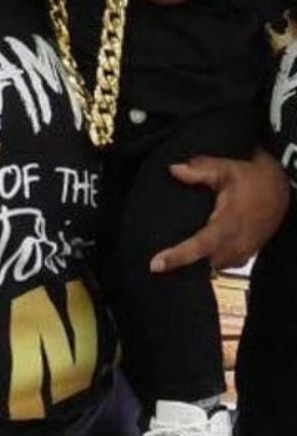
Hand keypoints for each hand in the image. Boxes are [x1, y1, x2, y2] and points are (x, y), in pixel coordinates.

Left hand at [149, 149, 290, 272]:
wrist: (282, 191)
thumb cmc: (255, 180)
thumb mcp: (227, 169)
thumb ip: (200, 169)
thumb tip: (174, 169)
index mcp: (229, 223)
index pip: (201, 244)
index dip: (178, 256)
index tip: (155, 264)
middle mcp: (236, 244)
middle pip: (202, 263)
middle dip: (180, 264)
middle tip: (154, 264)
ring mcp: (241, 253)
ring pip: (211, 266)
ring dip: (194, 263)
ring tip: (168, 259)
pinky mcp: (244, 256)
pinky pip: (220, 264)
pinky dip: (207, 260)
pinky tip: (193, 253)